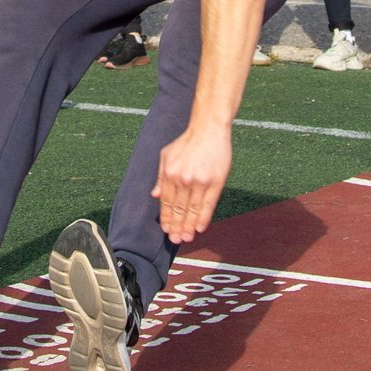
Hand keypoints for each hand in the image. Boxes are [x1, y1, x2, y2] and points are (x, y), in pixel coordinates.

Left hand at [151, 118, 234, 241]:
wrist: (208, 130)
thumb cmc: (187, 142)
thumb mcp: (166, 156)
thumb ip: (161, 177)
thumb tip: (155, 195)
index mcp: (170, 175)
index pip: (167, 203)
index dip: (167, 218)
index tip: (167, 230)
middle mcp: (184, 180)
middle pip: (179, 210)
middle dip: (177, 227)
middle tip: (176, 240)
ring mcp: (200, 182)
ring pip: (193, 210)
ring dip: (189, 226)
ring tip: (187, 238)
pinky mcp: (215, 182)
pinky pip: (208, 204)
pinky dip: (203, 217)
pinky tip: (200, 228)